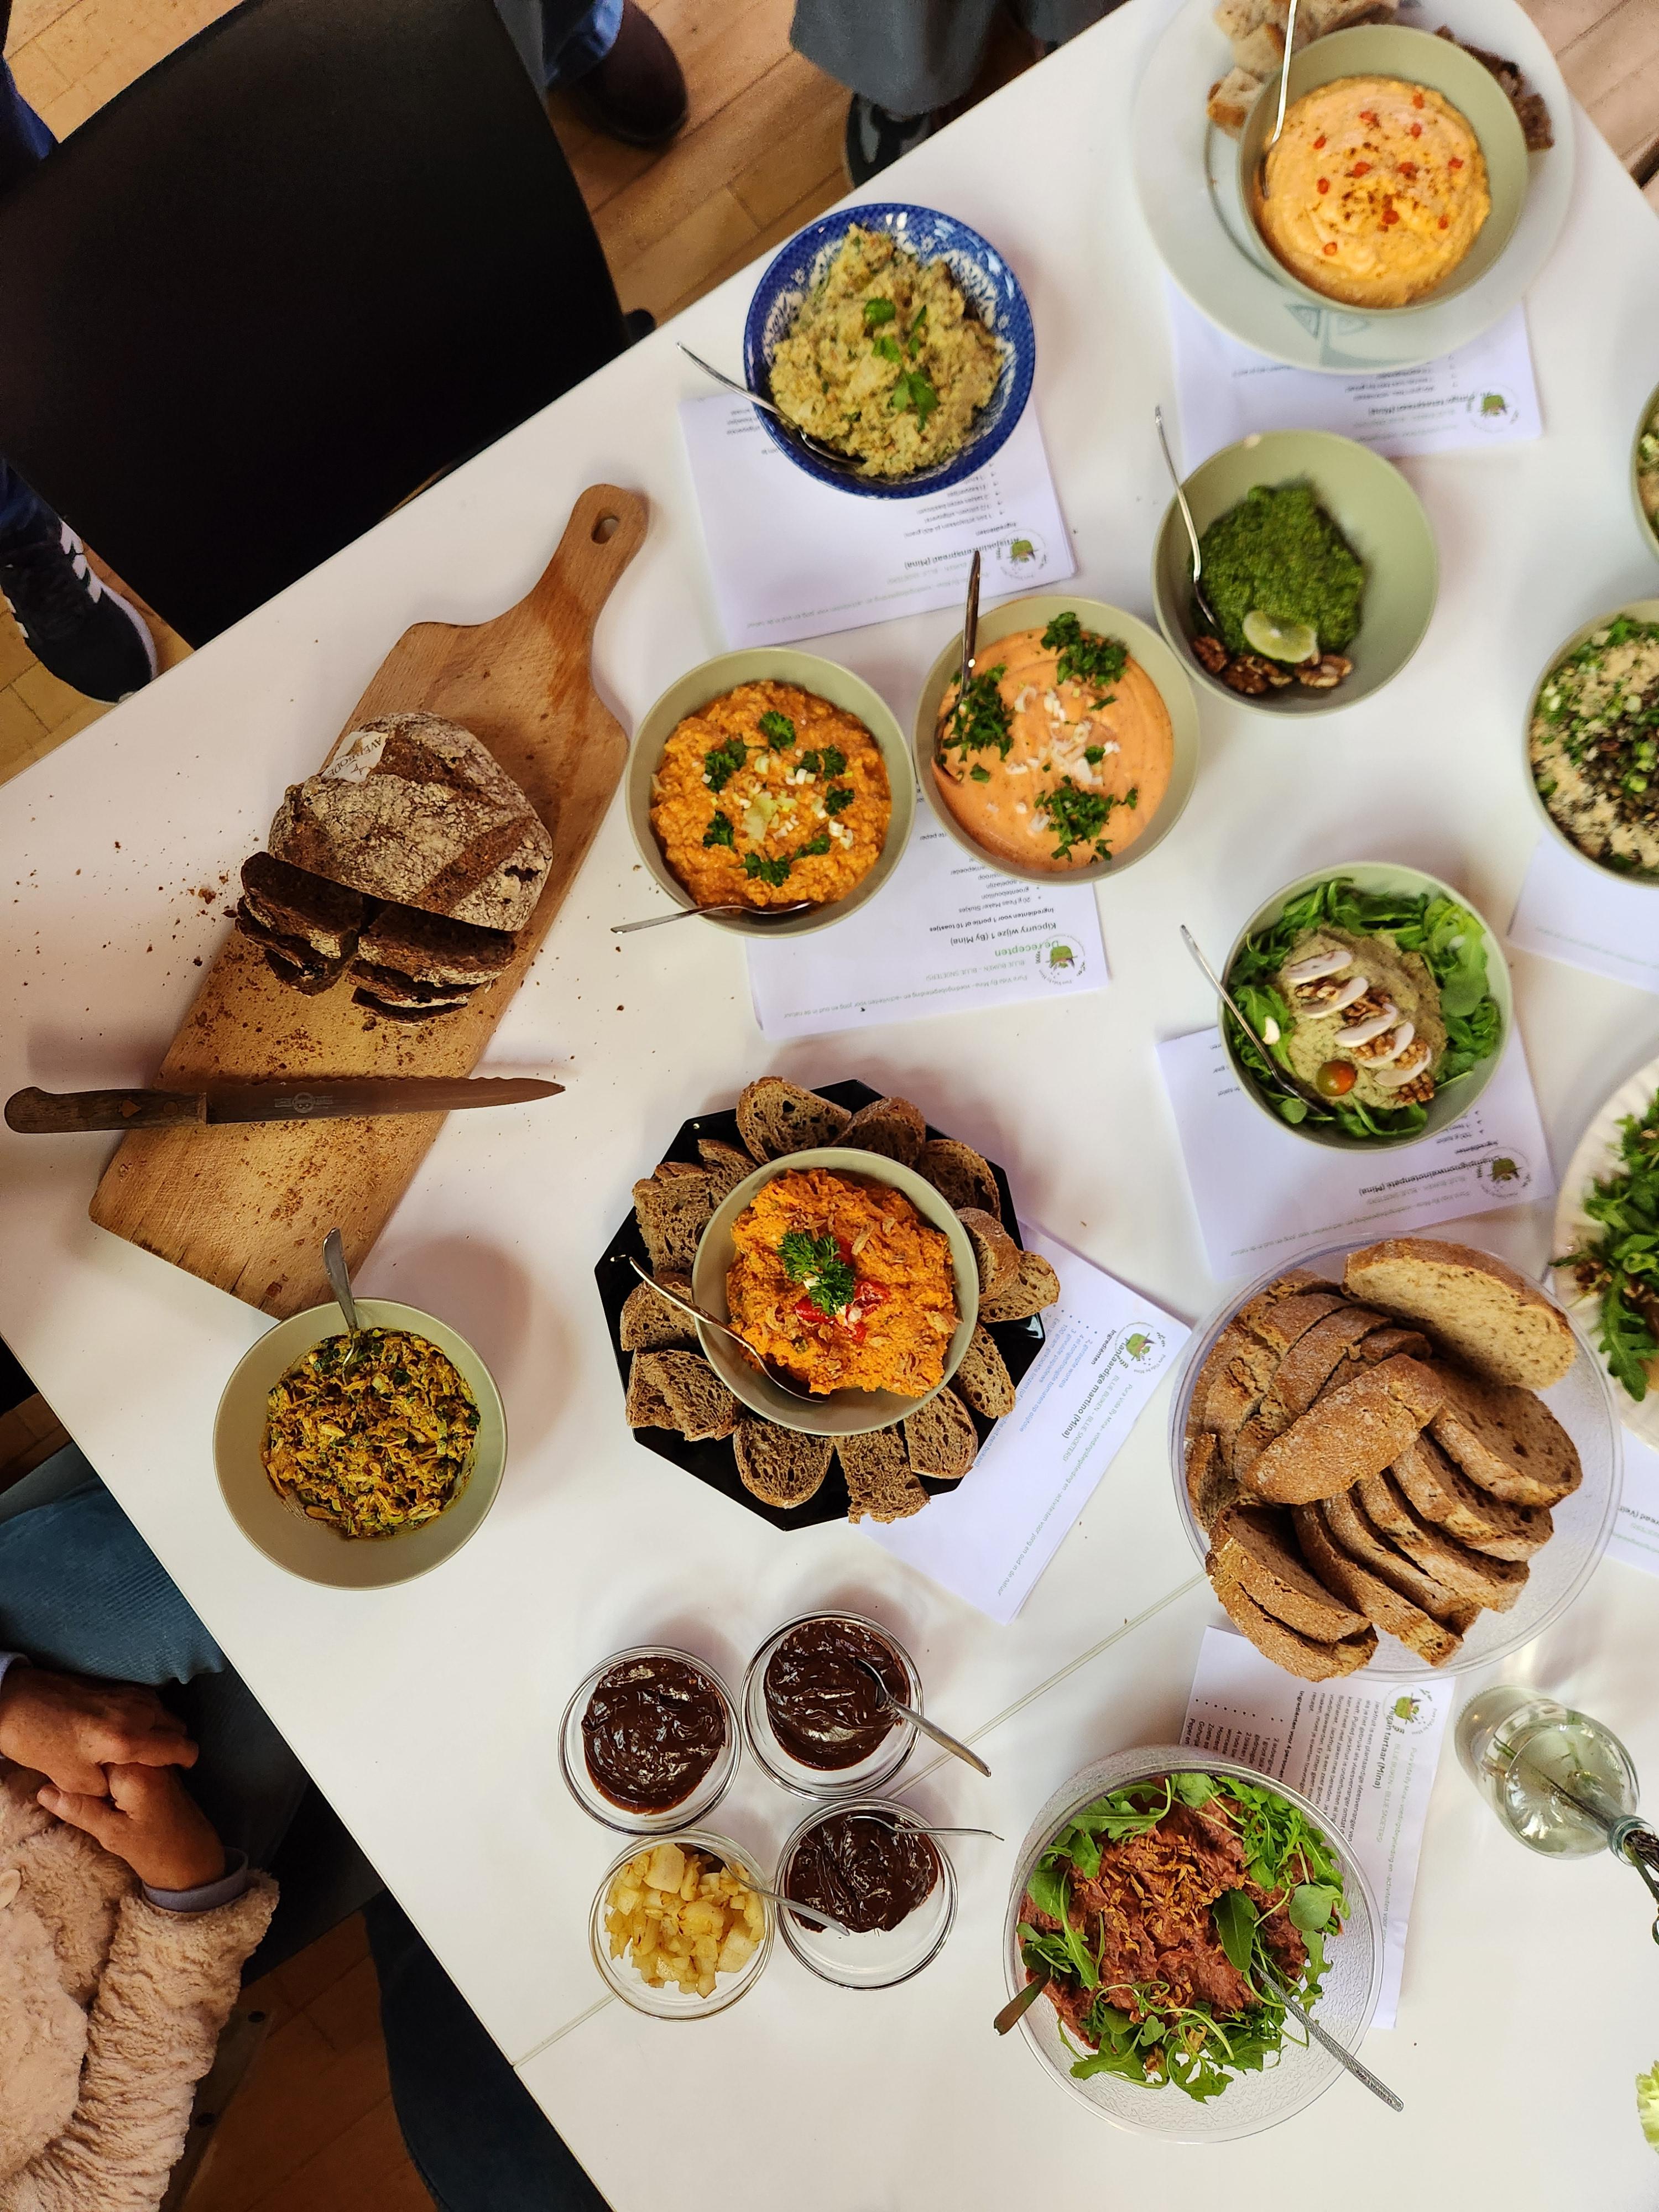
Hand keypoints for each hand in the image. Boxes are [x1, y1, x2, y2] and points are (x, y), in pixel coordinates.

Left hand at [0, 1667, 196, 1795]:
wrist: (18, 1703)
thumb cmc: (42, 1742)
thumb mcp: (72, 1779)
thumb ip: (105, 1787)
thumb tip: (119, 1787)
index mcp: (126, 1739)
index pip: (178, 1746)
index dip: (188, 1759)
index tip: (184, 1769)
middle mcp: (135, 1711)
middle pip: (178, 1725)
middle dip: (176, 1744)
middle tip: (161, 1763)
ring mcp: (127, 1693)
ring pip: (164, 1711)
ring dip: (162, 1728)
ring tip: (144, 1748)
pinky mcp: (117, 1684)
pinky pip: (148, 1700)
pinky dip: (149, 1715)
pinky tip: (130, 1729)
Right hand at [39, 1764, 225, 1892]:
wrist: (196, 1860)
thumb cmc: (155, 1851)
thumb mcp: (112, 1834)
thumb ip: (79, 1810)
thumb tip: (43, 1791)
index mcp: (134, 1770)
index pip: (90, 1756)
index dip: (71, 1768)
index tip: (57, 1779)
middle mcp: (148, 1758)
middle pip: (103, 1753)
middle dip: (85, 1769)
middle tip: (73, 1794)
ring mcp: (155, 1762)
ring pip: (114, 1759)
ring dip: (98, 1774)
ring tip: (95, 1799)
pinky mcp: (158, 1771)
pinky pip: (127, 1765)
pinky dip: (113, 1778)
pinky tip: (107, 1796)